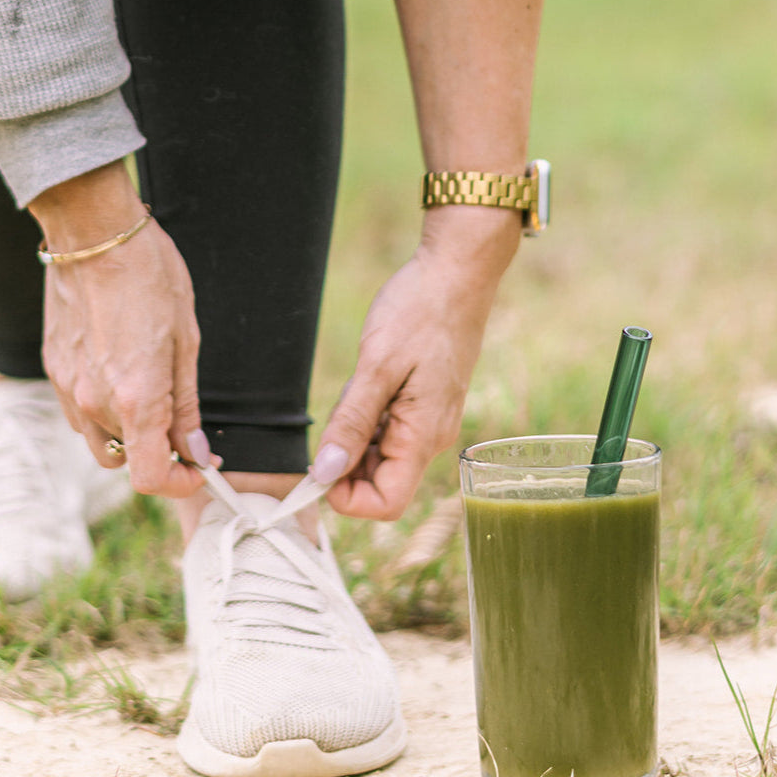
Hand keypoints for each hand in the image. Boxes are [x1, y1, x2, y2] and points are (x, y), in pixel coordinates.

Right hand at [31, 162, 209, 496]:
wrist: (93, 232)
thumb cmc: (151, 276)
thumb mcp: (186, 340)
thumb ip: (187, 404)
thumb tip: (194, 450)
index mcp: (135, 398)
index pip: (148, 477)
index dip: (178, 482)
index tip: (198, 468)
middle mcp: (95, 402)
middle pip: (124, 461)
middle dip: (155, 453)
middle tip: (180, 424)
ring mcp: (68, 388)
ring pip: (98, 440)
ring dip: (126, 433)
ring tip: (148, 390)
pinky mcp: (52, 369)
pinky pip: (78, 411)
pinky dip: (102, 408)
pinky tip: (120, 370)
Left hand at [314, 211, 518, 519]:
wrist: (457, 273)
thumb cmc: (421, 311)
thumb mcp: (377, 366)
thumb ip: (352, 423)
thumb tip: (325, 473)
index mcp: (423, 436)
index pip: (385, 503)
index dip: (347, 497)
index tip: (319, 463)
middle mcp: (430, 438)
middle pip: (379, 482)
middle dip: (346, 460)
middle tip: (338, 409)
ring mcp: (428, 422)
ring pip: (379, 455)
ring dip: (355, 434)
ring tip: (357, 385)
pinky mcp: (422, 405)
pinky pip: (388, 429)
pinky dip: (367, 416)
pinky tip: (367, 380)